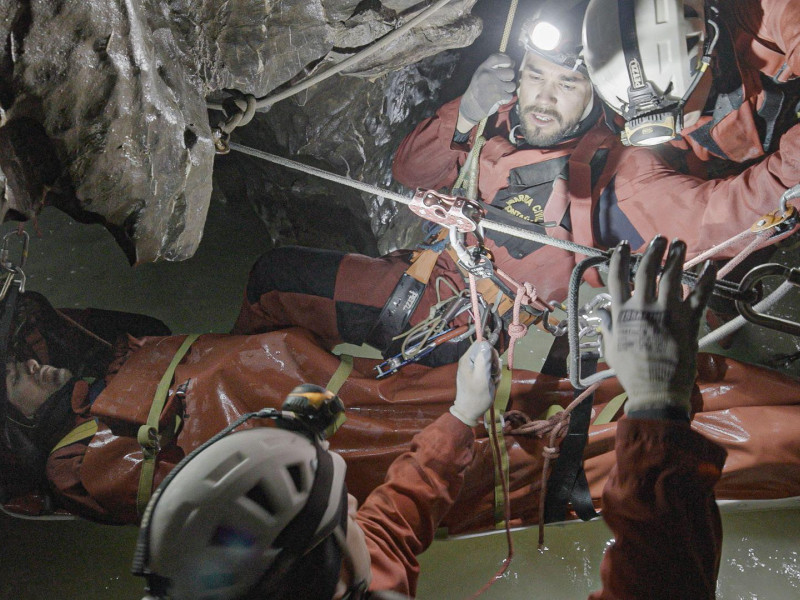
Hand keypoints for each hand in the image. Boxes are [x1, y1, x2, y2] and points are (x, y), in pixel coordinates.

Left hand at [450, 340, 500, 426]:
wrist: (469, 411)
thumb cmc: (476, 396)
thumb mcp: (481, 377)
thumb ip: (483, 359)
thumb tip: (485, 342)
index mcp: (467, 359)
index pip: (481, 343)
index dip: (490, 350)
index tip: (493, 362)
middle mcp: (469, 361)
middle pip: (487, 351)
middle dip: (494, 361)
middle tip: (493, 373)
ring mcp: (473, 368)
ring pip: (490, 361)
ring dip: (495, 369)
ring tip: (492, 380)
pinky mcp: (478, 374)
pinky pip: (489, 369)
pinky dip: (493, 375)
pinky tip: (491, 382)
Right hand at [458, 53, 515, 127]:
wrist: (471, 105)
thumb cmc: (478, 88)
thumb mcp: (480, 74)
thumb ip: (493, 67)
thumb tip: (513, 63)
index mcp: (483, 69)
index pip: (497, 58)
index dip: (507, 59)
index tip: (510, 63)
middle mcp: (488, 76)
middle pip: (510, 72)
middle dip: (509, 78)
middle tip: (504, 81)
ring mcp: (494, 86)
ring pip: (512, 85)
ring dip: (508, 89)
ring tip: (501, 90)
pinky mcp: (498, 97)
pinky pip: (510, 95)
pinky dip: (506, 98)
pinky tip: (499, 98)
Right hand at [599, 237, 715, 417]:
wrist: (657, 391)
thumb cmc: (631, 372)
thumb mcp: (611, 350)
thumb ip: (607, 328)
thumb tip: (603, 313)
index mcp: (622, 313)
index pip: (618, 277)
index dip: (620, 258)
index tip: (623, 246)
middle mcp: (644, 307)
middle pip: (647, 270)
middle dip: (653, 251)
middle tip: (659, 239)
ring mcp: (668, 312)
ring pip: (672, 276)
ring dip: (676, 257)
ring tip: (679, 243)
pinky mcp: (689, 321)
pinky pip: (699, 295)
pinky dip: (706, 280)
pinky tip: (710, 266)